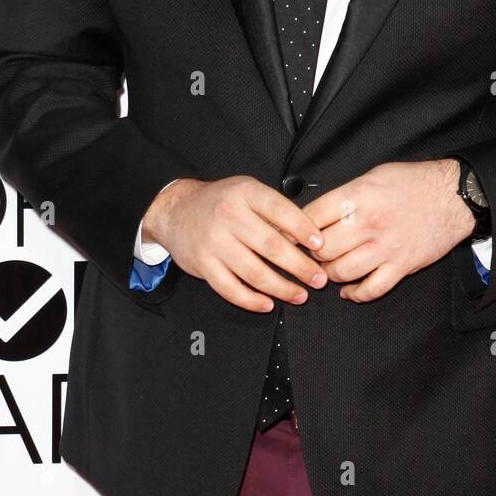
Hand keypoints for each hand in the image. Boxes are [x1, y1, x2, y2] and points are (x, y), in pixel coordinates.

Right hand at [139, 176, 327, 312]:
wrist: (176, 210)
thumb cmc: (219, 202)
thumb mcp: (247, 191)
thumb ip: (273, 210)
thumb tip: (306, 236)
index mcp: (245, 193)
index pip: (281, 211)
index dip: (303, 229)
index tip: (320, 245)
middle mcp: (229, 216)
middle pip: (272, 246)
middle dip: (300, 266)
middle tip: (318, 278)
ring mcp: (214, 242)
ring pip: (254, 272)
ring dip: (281, 288)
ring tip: (300, 295)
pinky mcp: (203, 264)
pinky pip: (231, 289)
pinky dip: (251, 301)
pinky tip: (268, 304)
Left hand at [300, 159, 475, 302]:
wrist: (454, 196)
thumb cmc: (414, 182)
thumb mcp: (373, 176)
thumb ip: (345, 194)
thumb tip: (317, 212)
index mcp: (358, 195)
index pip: (312, 217)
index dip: (296, 229)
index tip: (290, 236)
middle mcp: (369, 222)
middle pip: (322, 249)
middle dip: (311, 255)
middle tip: (310, 255)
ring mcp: (385, 247)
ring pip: (342, 271)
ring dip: (330, 274)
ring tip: (329, 269)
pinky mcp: (402, 265)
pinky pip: (372, 289)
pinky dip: (355, 294)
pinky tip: (348, 290)